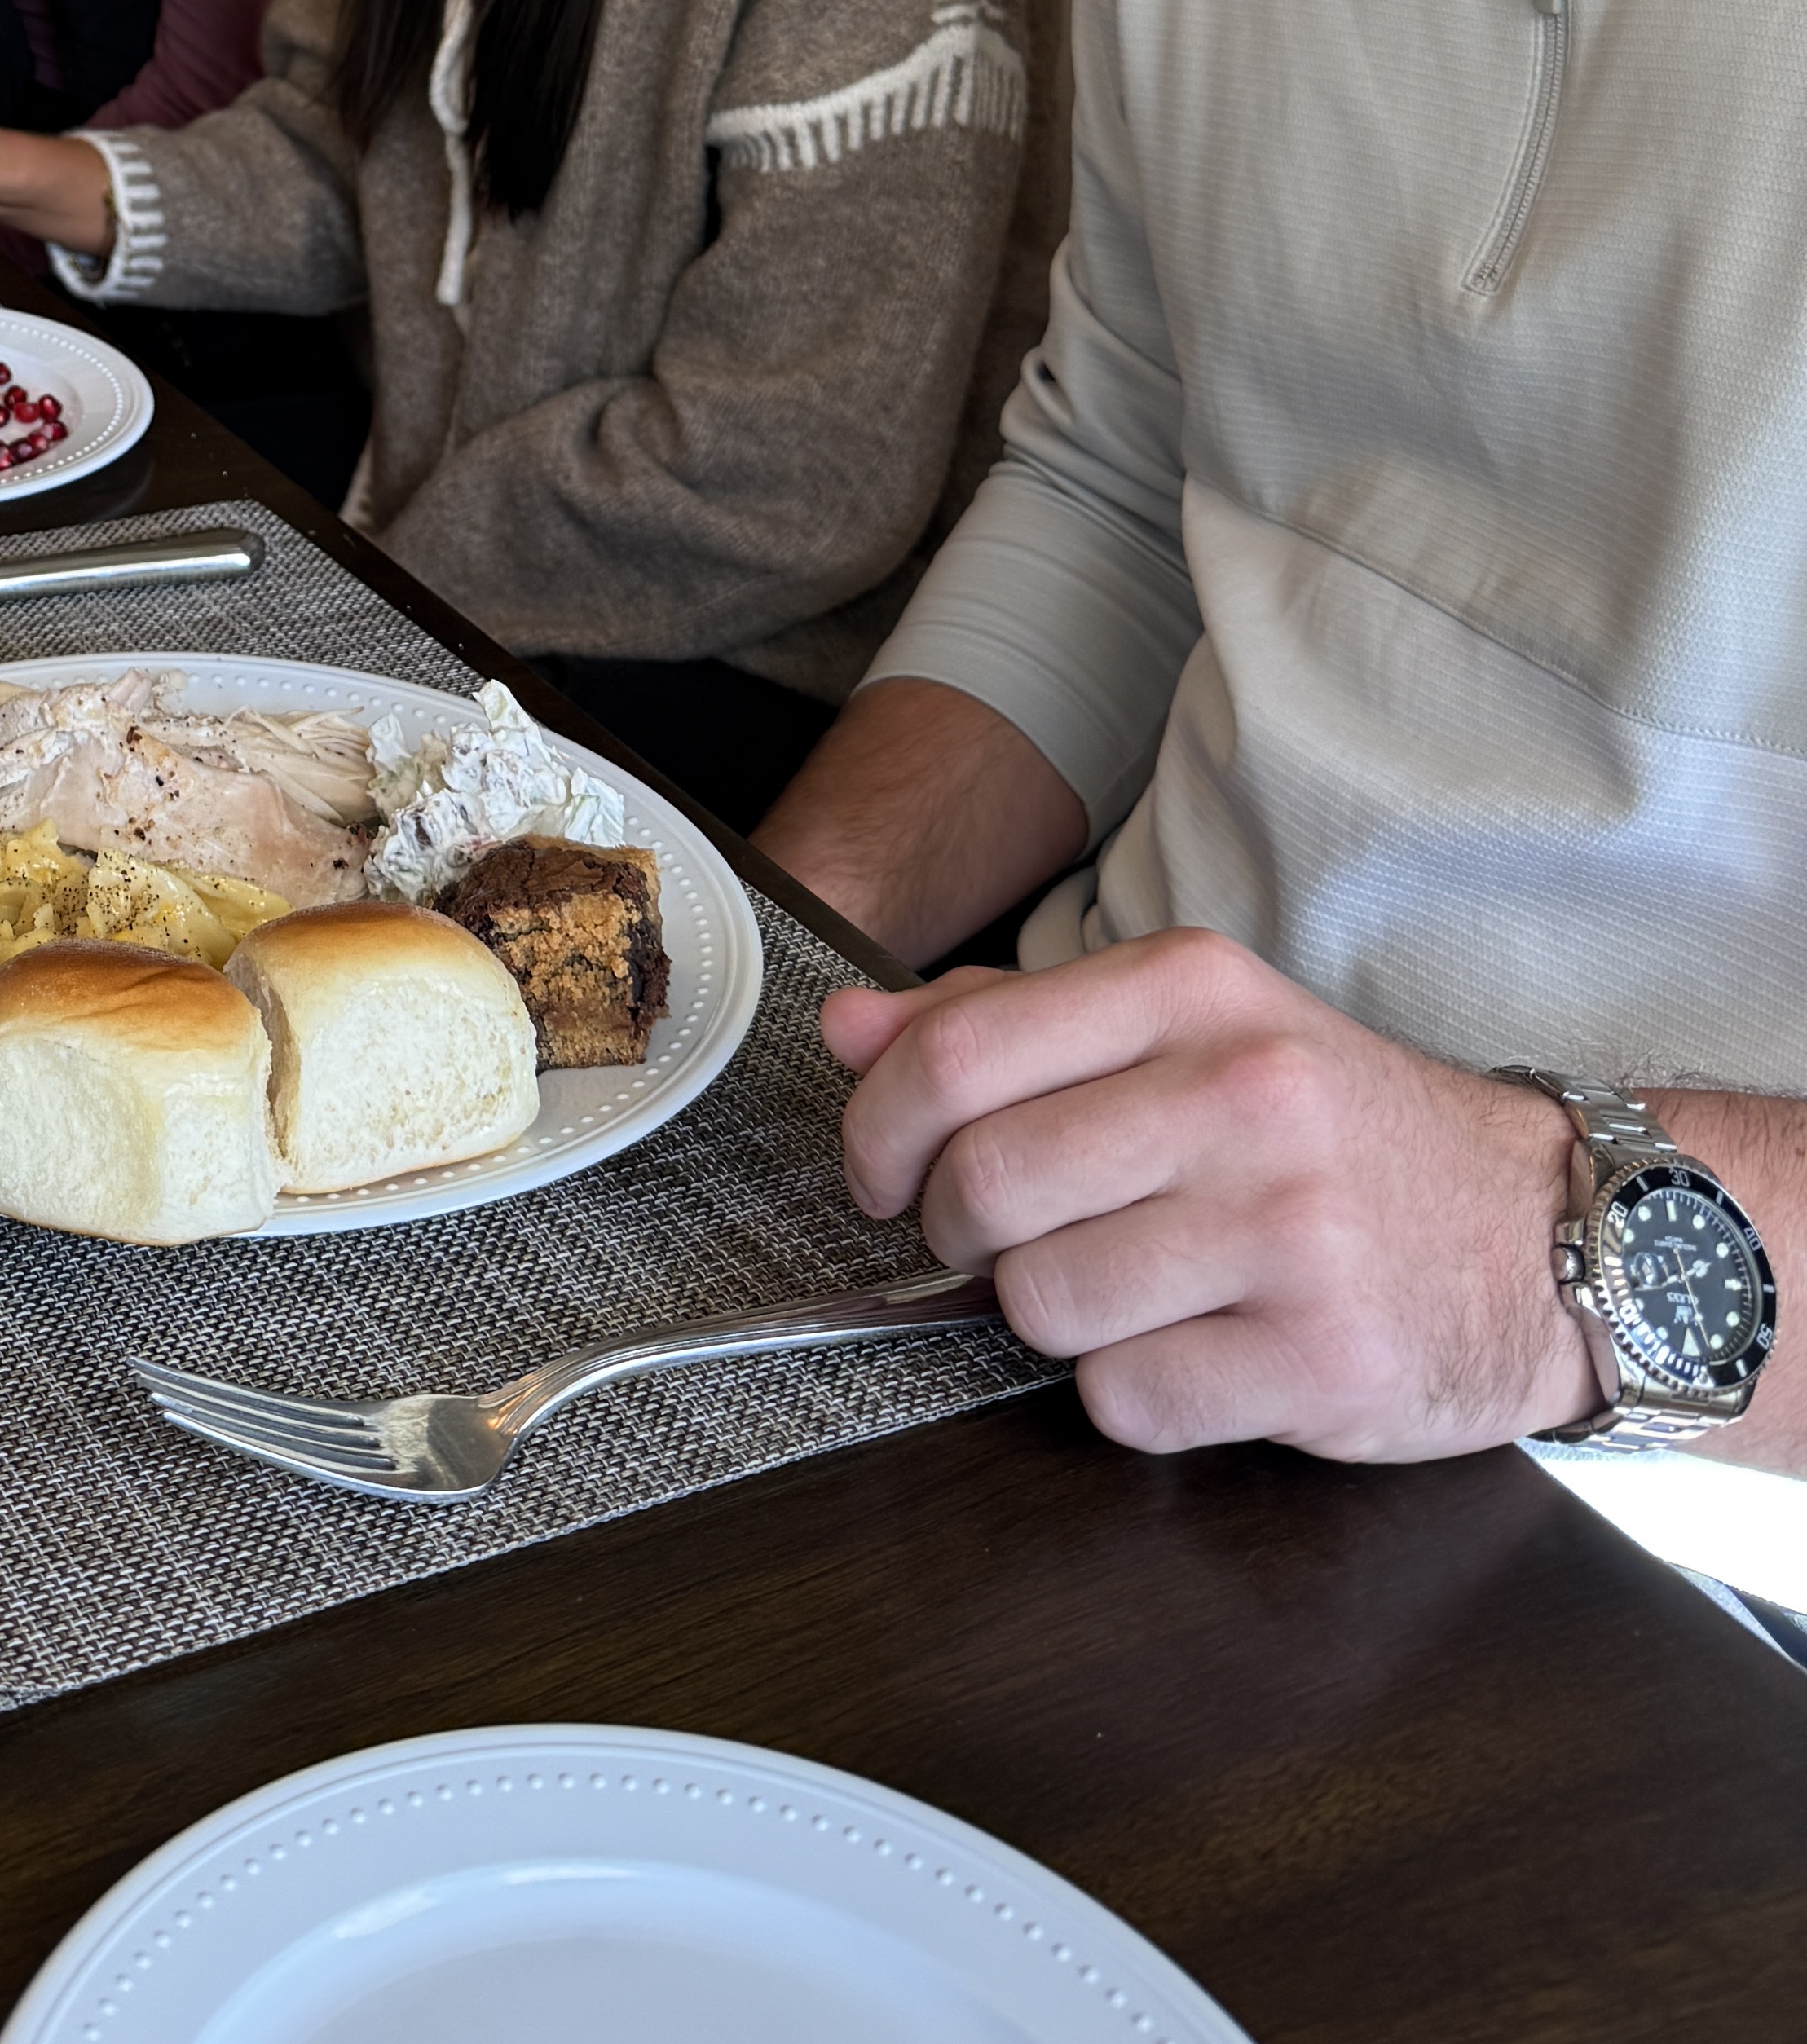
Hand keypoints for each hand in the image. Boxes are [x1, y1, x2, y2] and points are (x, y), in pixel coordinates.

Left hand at [822, 932, 1593, 1464]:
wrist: (1546, 1230)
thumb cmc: (1337, 1130)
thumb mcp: (1187, 1028)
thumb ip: (1007, 1024)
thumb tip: (846, 1028)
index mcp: (1192, 989)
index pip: (953, 1054)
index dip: (880, 1131)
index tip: (887, 1173)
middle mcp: (1241, 1095)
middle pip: (986, 1186)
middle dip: (960, 1234)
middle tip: (1000, 1242)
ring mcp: (1288, 1230)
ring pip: (1043, 1303)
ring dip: (1050, 1320)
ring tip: (1122, 1292)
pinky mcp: (1321, 1359)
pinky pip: (1125, 1402)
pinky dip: (1127, 1395)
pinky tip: (1189, 1353)